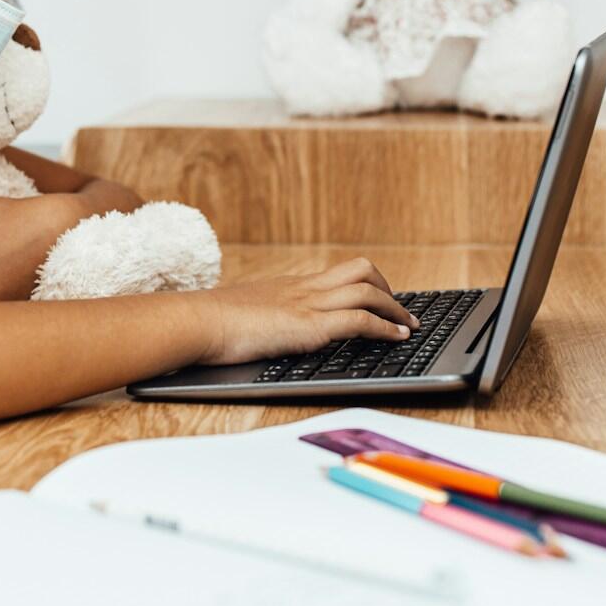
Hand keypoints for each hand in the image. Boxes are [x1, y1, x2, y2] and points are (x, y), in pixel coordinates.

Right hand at [195, 258, 417, 365]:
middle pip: (360, 269)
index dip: (364, 284)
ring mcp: (307, 303)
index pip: (335, 275)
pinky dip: (385, 327)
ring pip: (367, 289)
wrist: (195, 321)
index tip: (378, 298)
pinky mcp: (309, 325)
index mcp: (288, 285)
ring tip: (410, 325)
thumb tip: (255, 330)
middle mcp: (302, 287)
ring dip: (396, 307)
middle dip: (387, 288)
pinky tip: (397, 337)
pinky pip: (359, 319)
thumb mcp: (241, 314)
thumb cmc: (208, 323)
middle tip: (399, 310)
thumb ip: (257, 317)